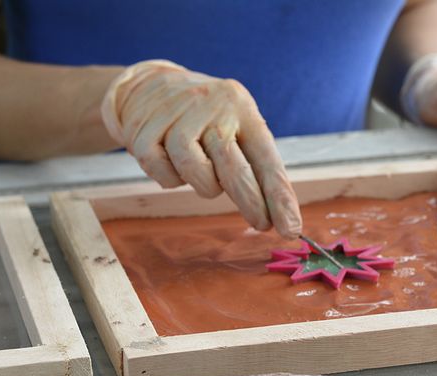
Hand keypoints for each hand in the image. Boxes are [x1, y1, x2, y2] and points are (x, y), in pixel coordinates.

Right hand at [101, 60, 301, 238]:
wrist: (146, 85)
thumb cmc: (203, 118)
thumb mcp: (232, 124)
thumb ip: (249, 162)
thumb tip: (270, 214)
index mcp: (241, 108)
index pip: (266, 160)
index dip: (279, 198)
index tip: (291, 228)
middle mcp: (212, 107)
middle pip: (234, 168)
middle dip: (251, 202)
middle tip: (261, 224)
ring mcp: (176, 117)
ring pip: (197, 173)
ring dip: (205, 186)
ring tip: (203, 174)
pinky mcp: (145, 132)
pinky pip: (165, 175)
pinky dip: (171, 179)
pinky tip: (171, 162)